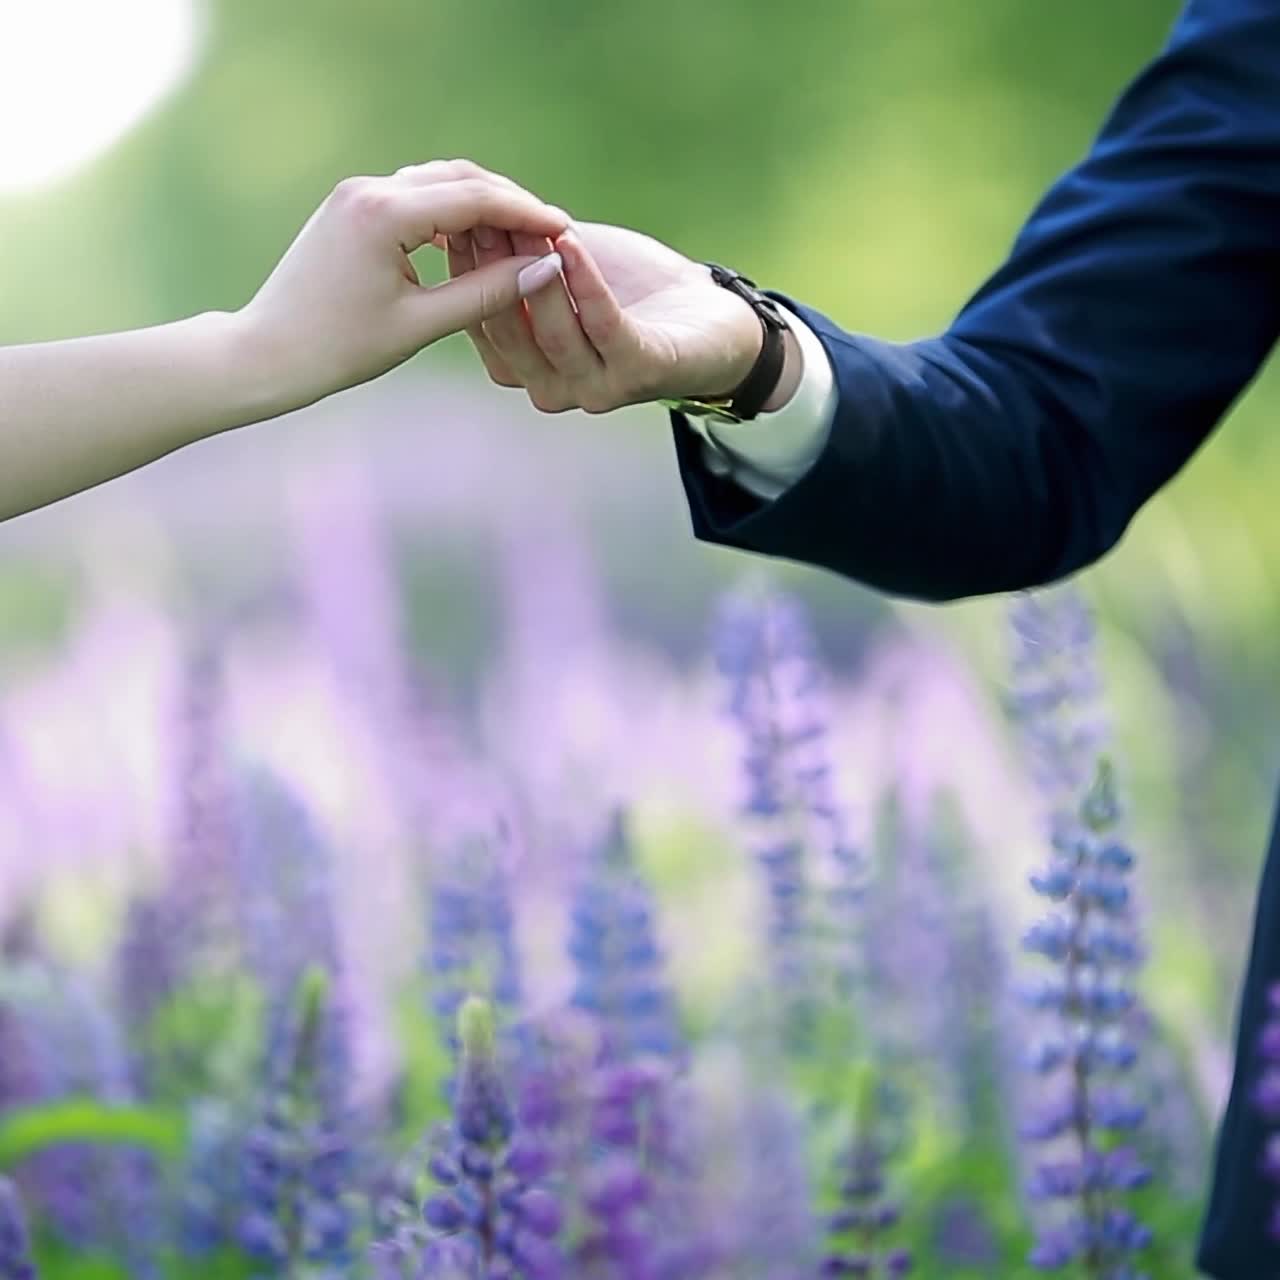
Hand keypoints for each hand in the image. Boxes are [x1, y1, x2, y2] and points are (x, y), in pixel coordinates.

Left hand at [235, 160, 569, 415]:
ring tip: (520, 238)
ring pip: (437, 182)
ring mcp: (356, 193)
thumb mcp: (422, 325)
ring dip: (481, 204)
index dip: (527, 212)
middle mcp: (368, 188)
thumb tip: (546, 267)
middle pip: (460, 178)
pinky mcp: (351, 206)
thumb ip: (487, 292)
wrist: (268, 352)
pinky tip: (476, 241)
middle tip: (551, 232)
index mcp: (384, 214)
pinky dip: (450, 213)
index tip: (565, 231)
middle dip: (509, 202)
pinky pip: (415, 197)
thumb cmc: (340, 348)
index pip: (475, 198)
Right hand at [445, 216, 780, 414]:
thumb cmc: (635, 292)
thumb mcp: (565, 266)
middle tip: (479, 217)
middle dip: (491, 271)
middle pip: (506, 332)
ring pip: (550, 334)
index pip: (480, 323)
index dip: (463, 272)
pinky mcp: (637, 373)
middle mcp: (552, 388)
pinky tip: (569, 242)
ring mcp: (593, 388)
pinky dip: (584, 283)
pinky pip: (602, 326)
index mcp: (526, 368)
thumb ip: (519, 248)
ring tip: (525, 223)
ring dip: (534, 272)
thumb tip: (457, 209)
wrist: (712, 319)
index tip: (451, 217)